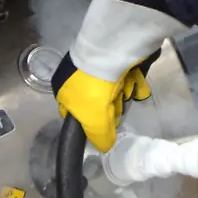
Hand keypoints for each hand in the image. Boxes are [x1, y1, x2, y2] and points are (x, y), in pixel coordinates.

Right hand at [51, 0, 186, 151]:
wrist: (110, 50)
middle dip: (112, 106)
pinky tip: (136, 79)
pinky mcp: (113, 55)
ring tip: (128, 86)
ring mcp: (94, 64)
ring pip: (113, 89)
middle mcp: (75, 76)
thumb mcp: (94, 120)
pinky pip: (125, 74)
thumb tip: (104, 147)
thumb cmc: (94, 88)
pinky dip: (133, 79)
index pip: (75, 114)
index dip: (91, 122)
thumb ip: (99, 137)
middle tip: (118, 104)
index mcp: (62, 89)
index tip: (105, 124)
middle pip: (98, 103)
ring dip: (124, 91)